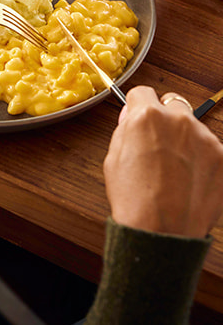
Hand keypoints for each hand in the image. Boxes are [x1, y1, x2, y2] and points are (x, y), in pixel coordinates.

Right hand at [104, 86, 222, 237]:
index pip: (144, 92)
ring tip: (176, 173)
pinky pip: (211, 151)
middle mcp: (178, 121)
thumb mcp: (113, 157)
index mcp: (147, 116)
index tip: (140, 116)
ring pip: (195, 129)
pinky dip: (203, 162)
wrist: (162, 232)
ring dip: (187, 142)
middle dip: (167, 119)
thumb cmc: (134, 200)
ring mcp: (205, 138)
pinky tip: (191, 182)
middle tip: (160, 144)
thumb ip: (126, 130)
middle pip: (173, 104)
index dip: (139, 106)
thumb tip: (132, 118)